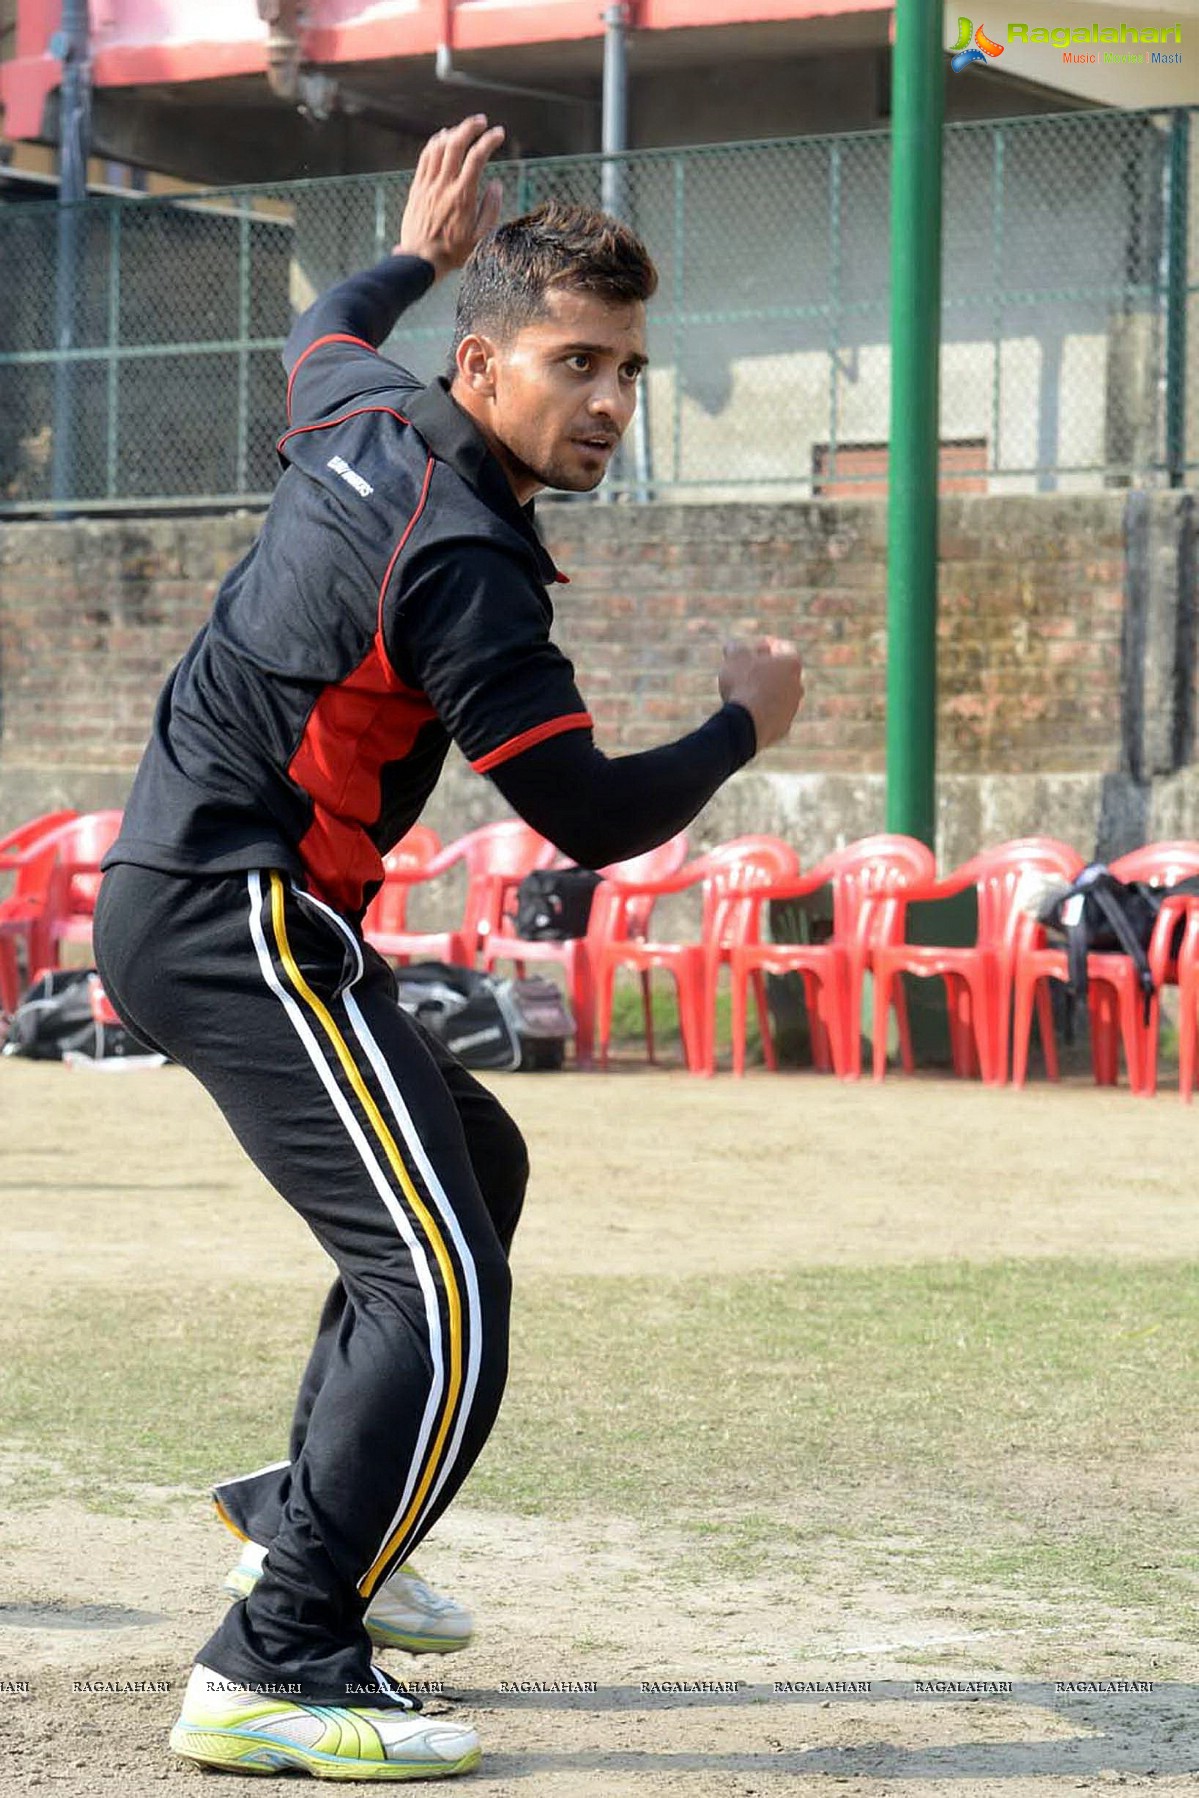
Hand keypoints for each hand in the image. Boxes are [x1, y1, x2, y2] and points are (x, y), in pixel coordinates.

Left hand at [394, 116, 505, 279]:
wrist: (420, 261)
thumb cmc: (453, 253)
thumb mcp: (480, 237)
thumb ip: (491, 209)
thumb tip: (496, 185)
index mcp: (463, 196)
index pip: (477, 158)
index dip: (490, 141)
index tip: (499, 134)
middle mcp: (444, 186)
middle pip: (456, 144)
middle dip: (470, 127)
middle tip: (482, 121)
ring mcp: (428, 185)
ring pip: (439, 147)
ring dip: (453, 132)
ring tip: (464, 129)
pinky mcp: (417, 188)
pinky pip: (425, 157)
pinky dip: (435, 143)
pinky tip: (443, 139)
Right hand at [718, 637, 804, 751]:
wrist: (747, 723)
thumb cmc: (744, 684)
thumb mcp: (735, 658)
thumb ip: (735, 648)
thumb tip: (732, 647)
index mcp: (791, 664)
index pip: (784, 647)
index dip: (769, 644)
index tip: (756, 646)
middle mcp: (797, 685)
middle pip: (784, 673)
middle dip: (768, 670)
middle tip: (751, 668)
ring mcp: (792, 708)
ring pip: (780, 696)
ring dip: (766, 692)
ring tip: (747, 691)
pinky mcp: (783, 727)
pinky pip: (773, 716)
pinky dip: (763, 712)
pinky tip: (748, 712)